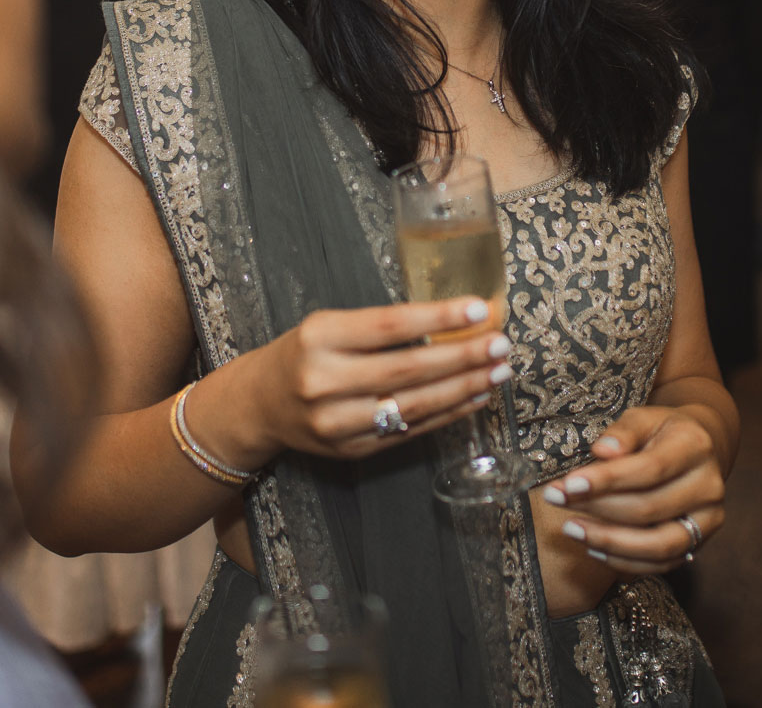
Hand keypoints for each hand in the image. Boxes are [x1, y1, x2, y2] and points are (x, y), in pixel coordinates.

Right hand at [218, 297, 511, 463]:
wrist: (259, 405)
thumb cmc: (304, 353)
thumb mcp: (330, 326)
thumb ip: (381, 327)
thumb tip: (454, 322)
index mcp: (320, 337)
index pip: (390, 325)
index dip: (438, 318)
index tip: (480, 310)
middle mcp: (325, 382)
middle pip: (407, 370)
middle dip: (462, 357)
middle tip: (501, 345)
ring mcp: (337, 423)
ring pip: (413, 406)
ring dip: (463, 389)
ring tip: (498, 372)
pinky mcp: (351, 451)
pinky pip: (409, 432)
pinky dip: (447, 414)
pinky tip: (475, 397)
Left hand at [538, 405, 725, 573]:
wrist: (699, 450)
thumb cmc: (662, 432)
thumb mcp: (643, 418)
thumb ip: (623, 433)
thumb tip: (602, 451)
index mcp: (695, 447)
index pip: (650, 469)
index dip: (608, 480)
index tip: (568, 484)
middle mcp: (709, 486)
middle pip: (649, 508)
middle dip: (597, 508)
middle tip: (556, 501)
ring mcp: (708, 519)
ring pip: (659, 545)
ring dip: (609, 541)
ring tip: (572, 529)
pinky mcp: (698, 543)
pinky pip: (661, 564)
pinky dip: (624, 560)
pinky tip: (593, 548)